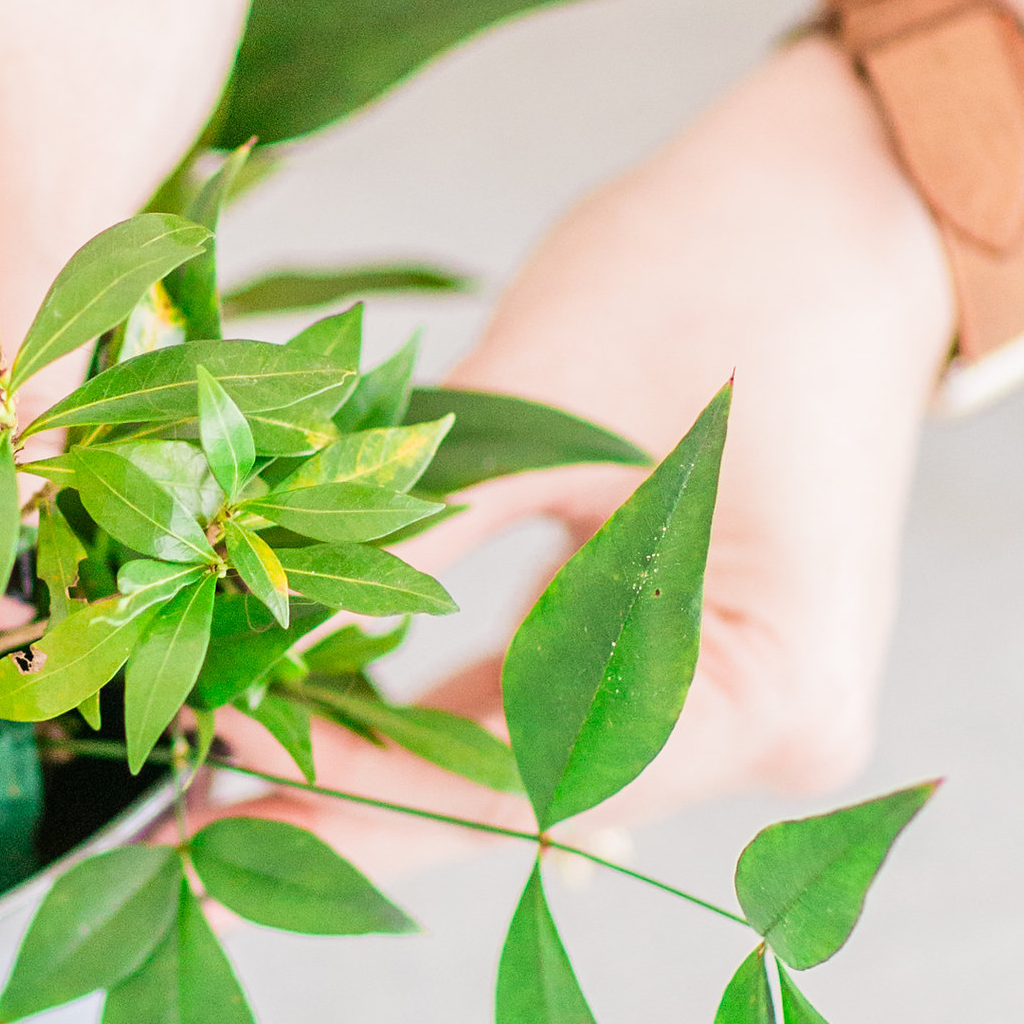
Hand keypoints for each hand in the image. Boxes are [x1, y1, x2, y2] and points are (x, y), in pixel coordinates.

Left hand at [223, 37, 955, 857]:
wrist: (850, 199)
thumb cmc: (721, 266)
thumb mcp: (538, 395)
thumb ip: (399, 525)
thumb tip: (235, 623)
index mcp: (768, 687)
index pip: (520, 784)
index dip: (353, 791)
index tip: (208, 778)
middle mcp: (774, 731)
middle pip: (517, 798)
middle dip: (344, 801)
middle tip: (173, 824)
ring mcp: (744, 707)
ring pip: (518, 764)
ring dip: (373, 761)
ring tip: (215, 774)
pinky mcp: (703, 663)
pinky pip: (546, 712)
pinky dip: (431, 710)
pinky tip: (304, 723)